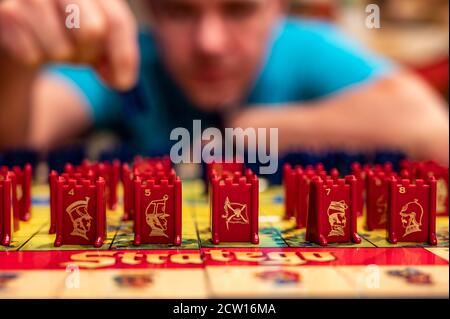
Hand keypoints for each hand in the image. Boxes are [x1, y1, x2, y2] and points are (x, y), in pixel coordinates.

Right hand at [0, 0, 138, 89]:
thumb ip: (115, 51)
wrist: (17, 22)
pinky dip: (34, 58)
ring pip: (61, 50)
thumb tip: (122, 81)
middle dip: (88, 53)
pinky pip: (31, 56)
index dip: (124, 56)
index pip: (116, 22)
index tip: (123, 84)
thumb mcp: (94, 32)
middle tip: (80, 54)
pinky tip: (30, 42)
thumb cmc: (63, 25)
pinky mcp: (4, 13)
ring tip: (52, 42)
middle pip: (92, 32)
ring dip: (59, 56)